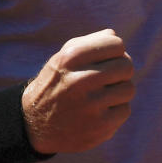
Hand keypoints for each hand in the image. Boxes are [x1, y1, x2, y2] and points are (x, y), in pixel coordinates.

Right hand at [22, 28, 134, 153]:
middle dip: (121, 72)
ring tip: (101, 96)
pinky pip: (125, 110)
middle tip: (108, 79)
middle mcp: (80, 80)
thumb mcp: (62, 58)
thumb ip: (88, 43)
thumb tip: (114, 36)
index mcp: (71, 57)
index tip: (107, 61)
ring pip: (128, 88)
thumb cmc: (56, 85)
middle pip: (126, 66)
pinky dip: (115, 111)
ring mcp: (90, 105)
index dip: (115, 52)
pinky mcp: (99, 126)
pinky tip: (99, 113)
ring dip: (119, 92)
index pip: (116, 44)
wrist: (33, 126)